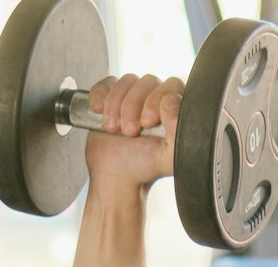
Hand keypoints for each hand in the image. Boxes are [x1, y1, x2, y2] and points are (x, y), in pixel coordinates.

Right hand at [84, 73, 183, 192]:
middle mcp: (156, 99)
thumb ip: (179, 130)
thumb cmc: (146, 166)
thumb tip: (171, 102)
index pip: (172, 85)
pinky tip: (99, 111)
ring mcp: (133, 96)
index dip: (158, 99)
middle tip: (130, 131)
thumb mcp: (170, 157)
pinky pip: (106, 83)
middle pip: (148, 81)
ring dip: (116, 104)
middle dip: (134, 105)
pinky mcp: (111, 96)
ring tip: (114, 129)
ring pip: (127, 81)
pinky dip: (100, 95)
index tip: (148, 122)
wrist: (118, 175)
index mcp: (174, 110)